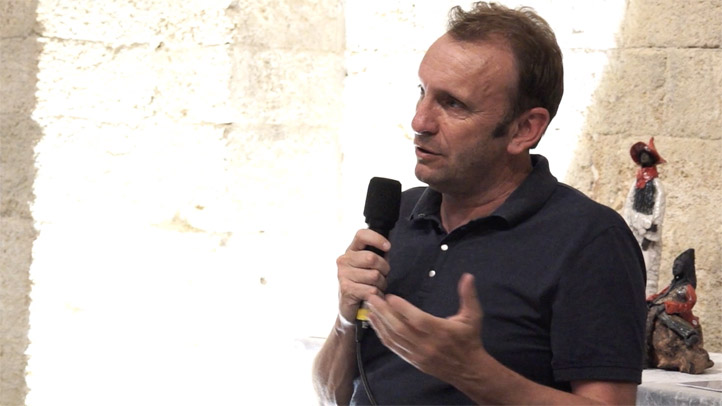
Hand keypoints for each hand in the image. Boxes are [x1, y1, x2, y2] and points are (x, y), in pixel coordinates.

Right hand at [336, 229, 391, 325]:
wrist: (350, 306)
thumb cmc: (363, 282)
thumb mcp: (370, 265)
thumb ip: (378, 254)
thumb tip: (387, 246)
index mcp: (351, 251)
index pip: (361, 235)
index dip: (376, 238)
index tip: (387, 247)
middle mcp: (344, 260)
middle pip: (372, 258)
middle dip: (384, 269)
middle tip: (382, 276)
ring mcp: (343, 275)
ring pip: (374, 276)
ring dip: (381, 284)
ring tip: (377, 287)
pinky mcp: (346, 289)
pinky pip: (371, 290)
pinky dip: (377, 294)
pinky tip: (373, 296)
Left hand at [366, 273, 485, 380]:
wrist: (469, 370)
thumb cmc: (469, 339)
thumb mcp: (473, 316)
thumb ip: (468, 296)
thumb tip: (468, 276)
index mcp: (441, 331)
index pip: (418, 320)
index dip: (403, 308)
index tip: (390, 296)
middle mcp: (427, 344)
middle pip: (400, 328)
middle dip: (383, 312)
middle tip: (372, 297)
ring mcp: (418, 354)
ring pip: (394, 338)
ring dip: (379, 322)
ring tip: (369, 307)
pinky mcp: (412, 360)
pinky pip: (393, 347)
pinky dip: (382, 334)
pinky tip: (375, 323)